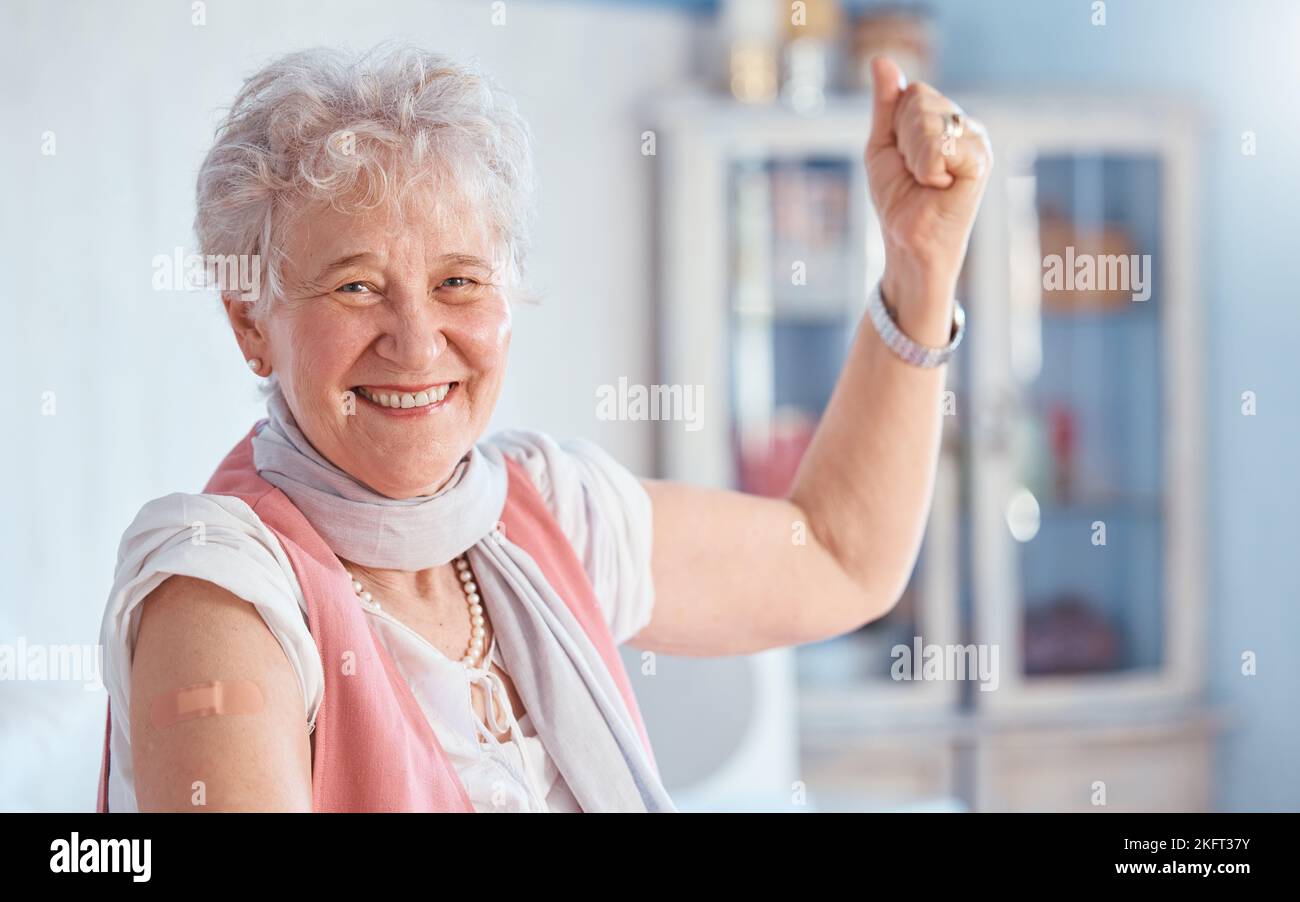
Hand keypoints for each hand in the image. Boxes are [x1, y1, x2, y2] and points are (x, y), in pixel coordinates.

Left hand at [865, 56, 991, 325]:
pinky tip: (940, 186)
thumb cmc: (898, 199)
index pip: (913, 92)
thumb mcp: (883, 145)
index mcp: (945, 119)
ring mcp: (977, 141)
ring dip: (914, 157)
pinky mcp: (981, 161)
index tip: (903, 157)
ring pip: (928, 121)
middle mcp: (966, 125)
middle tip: (915, 174)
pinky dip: (927, 170)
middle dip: (903, 141)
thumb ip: (886, 104)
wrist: (908, 241)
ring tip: (927, 181)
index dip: (896, 126)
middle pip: (920, 100)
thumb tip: (882, 60)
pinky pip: (940, 145)